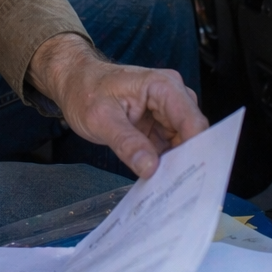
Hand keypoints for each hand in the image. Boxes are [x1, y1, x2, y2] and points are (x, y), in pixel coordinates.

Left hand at [27, 33, 207, 177]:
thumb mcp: (100, 119)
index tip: (194, 178)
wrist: (74, 82)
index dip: (197, 149)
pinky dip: (166, 162)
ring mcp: (167, 110)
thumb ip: (126, 142)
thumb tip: (151, 167)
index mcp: (163, 86)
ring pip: (183, 142)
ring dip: (176, 164)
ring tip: (167, 189)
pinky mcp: (159, 123)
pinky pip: (170, 146)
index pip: (191, 120)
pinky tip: (159, 180)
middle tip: (178, 190)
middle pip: (192, 133)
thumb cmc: (85, 91)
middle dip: (187, 160)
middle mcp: (171, 95)